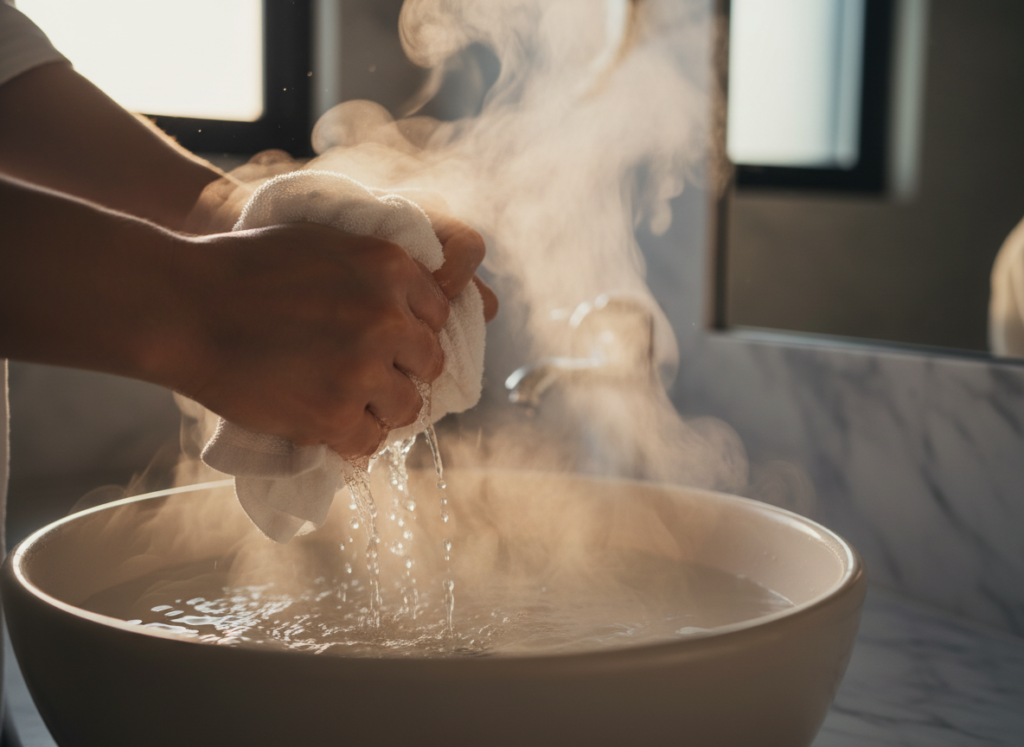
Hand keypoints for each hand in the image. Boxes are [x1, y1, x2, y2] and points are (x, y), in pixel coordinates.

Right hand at [165, 217, 491, 458]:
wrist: (185, 308)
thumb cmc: (244, 268)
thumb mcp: (324, 243)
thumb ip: (375, 271)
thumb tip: (412, 303)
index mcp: (390, 266)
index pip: (438, 313)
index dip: (413, 330)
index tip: (389, 340)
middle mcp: (387, 318)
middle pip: (430, 362)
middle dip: (402, 370)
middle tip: (367, 373)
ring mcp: (363, 369)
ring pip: (407, 406)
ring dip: (381, 407)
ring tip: (345, 399)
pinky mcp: (334, 415)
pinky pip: (370, 440)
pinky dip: (351, 437)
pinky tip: (327, 422)